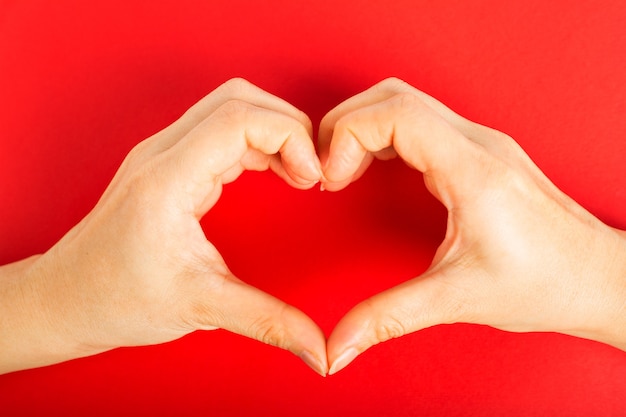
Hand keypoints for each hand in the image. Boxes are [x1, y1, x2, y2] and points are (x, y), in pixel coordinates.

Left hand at [0, 78, 327, 374]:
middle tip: (312, 171)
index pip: (239, 118)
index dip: (290, 137)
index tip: (313, 178)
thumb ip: (267, 321)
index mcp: (168, 180)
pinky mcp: (169, 162)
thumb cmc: (118, 299)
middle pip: (239, 98)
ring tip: (298, 174)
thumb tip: (319, 348)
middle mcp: (162, 153)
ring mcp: (163, 153)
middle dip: (288, 126)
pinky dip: (257, 142)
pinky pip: (220, 129)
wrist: (69, 297)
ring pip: (231, 106)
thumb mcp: (200, 308)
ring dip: (273, 131)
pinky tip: (273, 172)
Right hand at [320, 78, 625, 374]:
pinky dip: (384, 136)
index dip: (346, 136)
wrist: (596, 278)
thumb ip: (388, 318)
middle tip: (325, 172)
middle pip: (393, 96)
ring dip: (364, 128)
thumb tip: (337, 347)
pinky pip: (420, 122)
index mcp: (473, 170)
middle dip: (345, 125)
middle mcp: (478, 143)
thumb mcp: (457, 300)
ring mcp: (481, 143)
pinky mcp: (479, 152)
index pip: (395, 113)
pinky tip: (372, 170)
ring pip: (406, 102)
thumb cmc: (544, 284)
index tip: (329, 179)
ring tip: (342, 172)